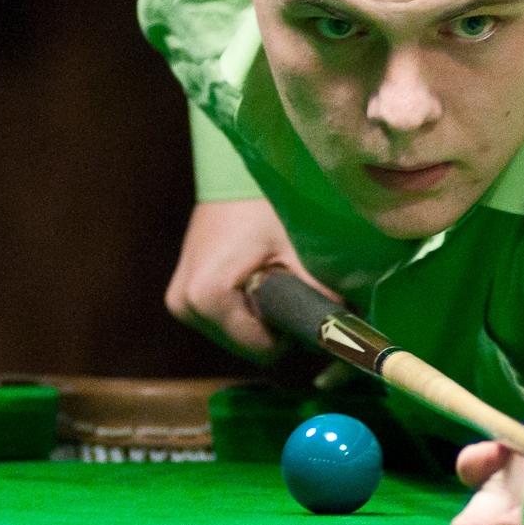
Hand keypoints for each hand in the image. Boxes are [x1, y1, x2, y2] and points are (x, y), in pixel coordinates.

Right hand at [162, 198, 328, 359]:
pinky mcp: (181, 294)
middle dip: (271, 324)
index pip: (260, 349)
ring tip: (269, 275)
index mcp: (207, 296)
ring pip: (233, 336)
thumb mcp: (298, 249)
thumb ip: (321, 293)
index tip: (299, 297)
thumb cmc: (265, 204)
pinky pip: (221, 321)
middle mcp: (184, 304)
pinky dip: (242, 309)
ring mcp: (178, 300)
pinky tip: (252, 278)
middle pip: (245, 346)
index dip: (288, 331)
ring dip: (256, 317)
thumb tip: (344, 329)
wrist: (233, 175)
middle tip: (286, 283)